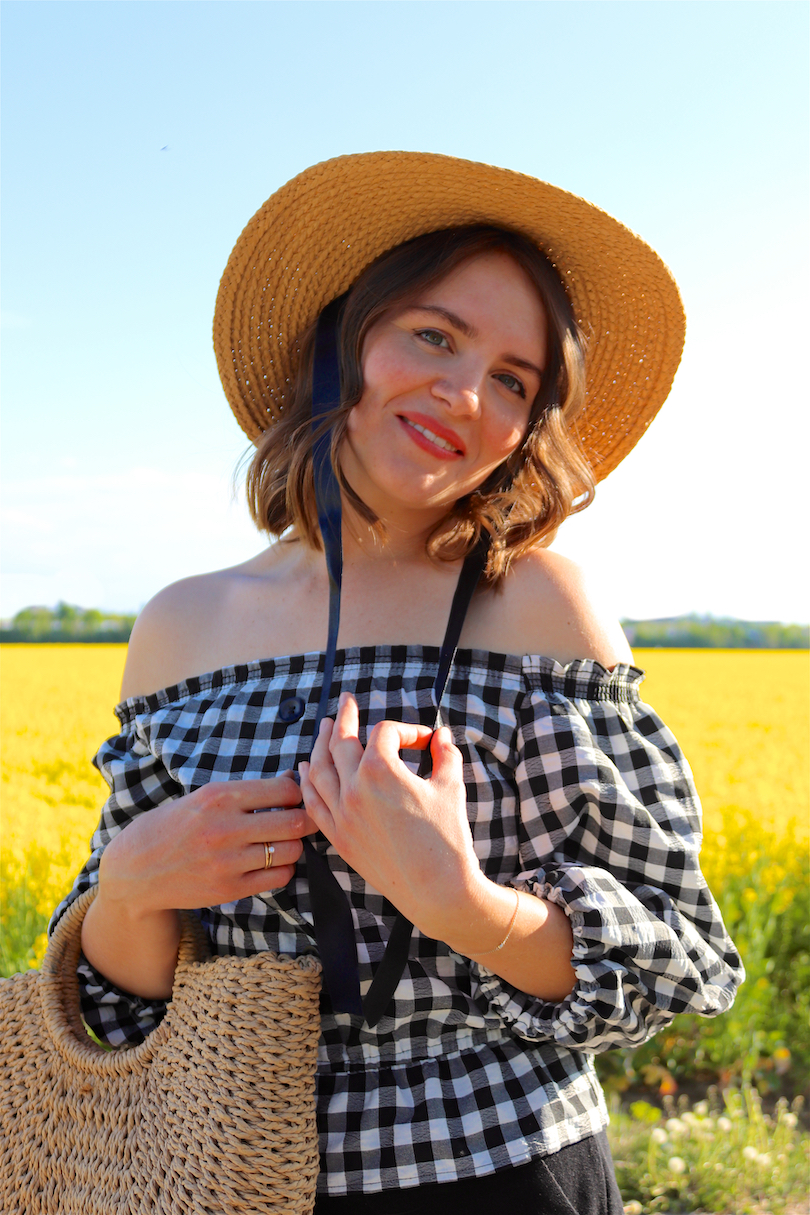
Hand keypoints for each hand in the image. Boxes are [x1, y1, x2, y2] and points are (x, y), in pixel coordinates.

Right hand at [97, 774, 315, 914]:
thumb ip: (248, 791)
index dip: (297, 794)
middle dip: (304, 820)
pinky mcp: (229, 889)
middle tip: (301, 820)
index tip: (293, 798)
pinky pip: (278, 878)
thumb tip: (292, 780)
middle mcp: (225, 829)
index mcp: (219, 797)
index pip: (284, 791)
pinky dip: (284, 869)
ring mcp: (228, 862)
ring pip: (291, 852)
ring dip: (294, 846)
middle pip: (294, 823)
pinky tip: (271, 862)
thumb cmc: (174, 826)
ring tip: (283, 842)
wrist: (135, 870)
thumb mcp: (205, 797)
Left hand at [299, 693, 487, 940]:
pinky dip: (307, 782)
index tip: (426, 742)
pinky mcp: (339, 838)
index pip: (385, 733)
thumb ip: (445, 755)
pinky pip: (313, 803)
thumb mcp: (451, 787)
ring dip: (321, 744)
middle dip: (347, 718)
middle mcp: (353, 789)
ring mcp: (341, 815)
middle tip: (348, 702)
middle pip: (342, 742)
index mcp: (380, 772)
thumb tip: (441, 736)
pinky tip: (305, 769)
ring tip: (326, 728)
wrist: (437, 890)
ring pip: (319, 770)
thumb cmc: (447, 839)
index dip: (407, 730)